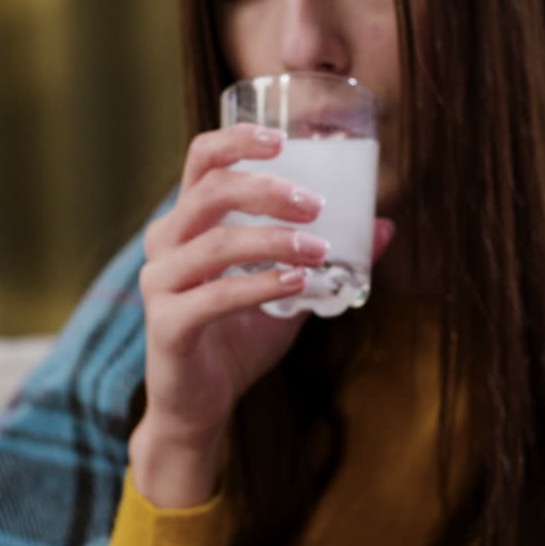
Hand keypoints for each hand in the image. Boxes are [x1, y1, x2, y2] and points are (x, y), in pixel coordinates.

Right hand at [130, 123, 393, 505]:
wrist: (202, 406)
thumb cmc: (238, 337)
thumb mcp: (290, 288)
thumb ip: (325, 255)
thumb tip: (384, 226)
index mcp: (187, 223)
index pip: (201, 160)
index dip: (238, 140)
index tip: (284, 139)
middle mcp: (165, 245)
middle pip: (210, 192)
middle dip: (267, 190)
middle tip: (315, 204)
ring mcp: (159, 285)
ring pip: (215, 243)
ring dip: (274, 240)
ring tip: (319, 249)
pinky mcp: (167, 326)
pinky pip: (214, 296)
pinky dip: (260, 285)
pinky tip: (297, 282)